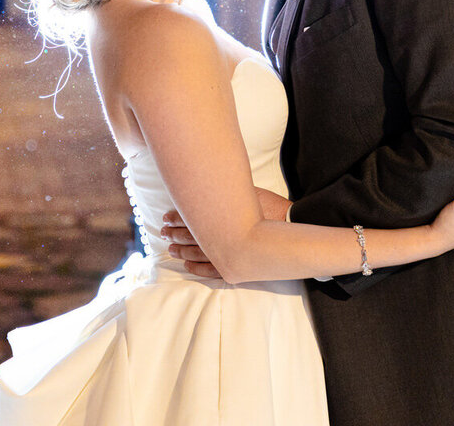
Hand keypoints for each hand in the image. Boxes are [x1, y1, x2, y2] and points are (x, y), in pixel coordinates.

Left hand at [162, 187, 291, 276]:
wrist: (291, 226)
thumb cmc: (270, 208)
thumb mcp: (247, 193)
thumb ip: (227, 193)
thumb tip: (209, 182)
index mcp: (220, 218)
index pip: (191, 219)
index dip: (176, 218)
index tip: (165, 217)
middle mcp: (220, 238)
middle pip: (191, 236)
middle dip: (174, 234)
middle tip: (162, 232)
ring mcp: (227, 254)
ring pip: (197, 254)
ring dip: (182, 251)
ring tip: (171, 249)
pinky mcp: (235, 267)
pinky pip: (211, 270)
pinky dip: (198, 268)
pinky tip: (188, 266)